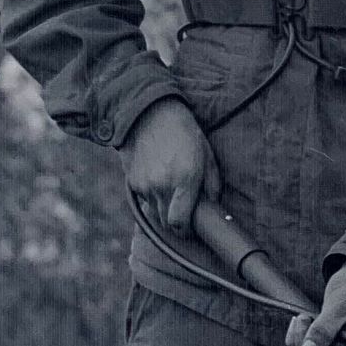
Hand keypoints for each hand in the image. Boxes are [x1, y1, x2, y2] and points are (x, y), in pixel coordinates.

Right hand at [122, 98, 214, 232]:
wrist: (150, 114)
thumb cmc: (185, 133)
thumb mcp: (207, 155)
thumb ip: (213, 185)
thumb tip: (213, 206)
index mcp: (185, 180)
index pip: (180, 223)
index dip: (186, 231)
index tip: (190, 227)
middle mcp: (162, 186)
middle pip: (166, 223)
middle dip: (176, 223)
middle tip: (183, 212)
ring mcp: (145, 184)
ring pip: (154, 212)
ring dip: (163, 209)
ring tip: (171, 190)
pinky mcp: (132, 181)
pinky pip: (144, 199)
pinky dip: (151, 196)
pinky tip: (157, 179)